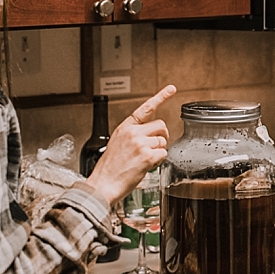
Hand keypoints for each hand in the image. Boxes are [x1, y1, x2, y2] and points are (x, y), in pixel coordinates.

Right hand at [85, 85, 175, 207]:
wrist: (103, 184)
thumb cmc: (109, 168)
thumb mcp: (117, 143)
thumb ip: (132, 135)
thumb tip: (150, 135)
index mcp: (125, 127)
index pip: (145, 108)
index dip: (161, 97)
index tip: (171, 89)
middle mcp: (133, 132)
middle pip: (161, 126)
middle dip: (162, 136)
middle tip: (154, 148)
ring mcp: (140, 143)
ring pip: (163, 142)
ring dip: (158, 151)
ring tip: (144, 160)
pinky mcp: (147, 156)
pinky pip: (163, 154)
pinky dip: (158, 162)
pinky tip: (145, 166)